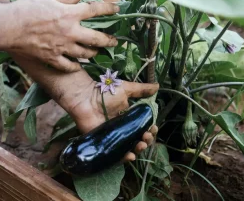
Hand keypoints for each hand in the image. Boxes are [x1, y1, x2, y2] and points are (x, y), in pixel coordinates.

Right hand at [8, 0, 118, 71]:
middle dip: (109, 40)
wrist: (9, 28)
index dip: (109, 8)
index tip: (117, 8)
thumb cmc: (26, 9)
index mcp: (70, 14)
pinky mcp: (52, 59)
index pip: (95, 10)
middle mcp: (70, 33)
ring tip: (97, 52)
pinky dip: (75, 66)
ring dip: (93, 53)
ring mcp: (62, 48)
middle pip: (96, 38)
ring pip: (85, 54)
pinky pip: (69, 66)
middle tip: (115, 42)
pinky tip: (78, 65)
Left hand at [13, 55, 158, 160]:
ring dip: (138, 149)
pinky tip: (130, 156)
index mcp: (129, 118)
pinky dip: (123, 157)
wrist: (85, 97)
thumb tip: (158, 86)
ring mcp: (114, 137)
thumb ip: (141, 89)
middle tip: (146, 136)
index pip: (144, 127)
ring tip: (141, 144)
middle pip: (139, 139)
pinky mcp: (104, 143)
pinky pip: (115, 154)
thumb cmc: (105, 92)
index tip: (153, 127)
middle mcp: (123, 129)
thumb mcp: (126, 89)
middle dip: (146, 140)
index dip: (150, 129)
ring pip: (129, 148)